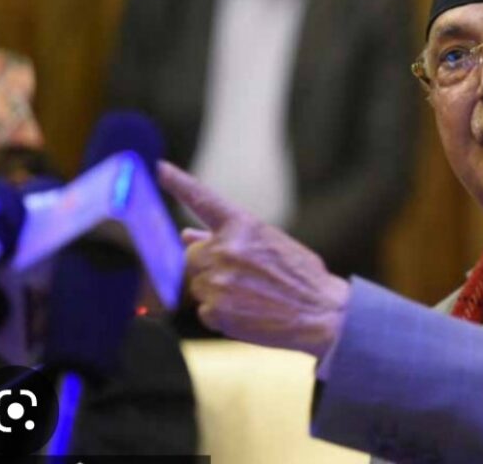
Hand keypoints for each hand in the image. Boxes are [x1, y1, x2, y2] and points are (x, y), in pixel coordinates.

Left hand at [158, 161, 349, 358]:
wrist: (321, 312)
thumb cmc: (299, 276)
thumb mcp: (270, 245)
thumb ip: (228, 238)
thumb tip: (185, 235)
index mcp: (244, 225)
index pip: (203, 199)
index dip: (179, 182)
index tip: (160, 168)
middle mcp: (227, 248)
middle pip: (191, 255)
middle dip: (207, 264)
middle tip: (241, 276)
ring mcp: (218, 280)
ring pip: (197, 285)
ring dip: (216, 291)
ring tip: (251, 295)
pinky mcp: (215, 310)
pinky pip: (204, 310)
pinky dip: (221, 314)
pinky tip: (248, 311)